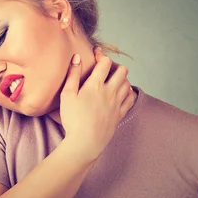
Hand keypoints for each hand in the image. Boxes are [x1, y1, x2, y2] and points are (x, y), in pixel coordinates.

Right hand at [58, 47, 133, 161]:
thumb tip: (77, 57)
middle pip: (122, 71)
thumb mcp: (67, 95)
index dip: (101, 55)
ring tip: (112, 81)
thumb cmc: (73, 119)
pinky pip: (131, 98)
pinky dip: (128, 92)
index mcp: (95, 85)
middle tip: (106, 70)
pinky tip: (121, 93)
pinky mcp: (120, 114)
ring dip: (122, 79)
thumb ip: (72, 75)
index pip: (105, 62)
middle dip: (115, 66)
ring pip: (128, 83)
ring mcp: (117, 103)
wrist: (85, 143)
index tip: (96, 54)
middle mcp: (110, 92)